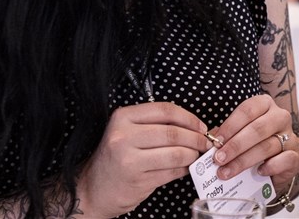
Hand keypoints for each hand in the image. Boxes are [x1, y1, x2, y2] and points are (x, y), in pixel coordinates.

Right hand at [76, 102, 209, 216]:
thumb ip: (157, 124)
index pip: (165, 110)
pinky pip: (171, 172)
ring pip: (175, 153)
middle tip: (205, 143)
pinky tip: (185, 168)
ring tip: (196, 155)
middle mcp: (123, 136)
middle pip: (173, 133)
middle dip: (196, 138)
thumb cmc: (117, 158)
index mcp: (123, 117)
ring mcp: (129, 159)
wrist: (93, 188)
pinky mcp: (137, 180)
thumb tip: (196, 126)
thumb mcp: (129, 131)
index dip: (189, 118)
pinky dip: (184, 169)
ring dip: (192, 155)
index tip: (200, 126)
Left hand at [211, 94, 298, 193]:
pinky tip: (258, 171)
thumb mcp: (239, 135)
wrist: (276, 162)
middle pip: (257, 128)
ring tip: (226, 172)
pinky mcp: (295, 156)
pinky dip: (270, 166)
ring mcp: (290, 136)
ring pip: (267, 146)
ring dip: (243, 161)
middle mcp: (280, 117)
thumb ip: (226, 136)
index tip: (216, 141)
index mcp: (265, 105)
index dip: (230, 125)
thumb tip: (211, 144)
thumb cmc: (253, 144)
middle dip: (235, 145)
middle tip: (218, 159)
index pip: (247, 110)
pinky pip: (285, 159)